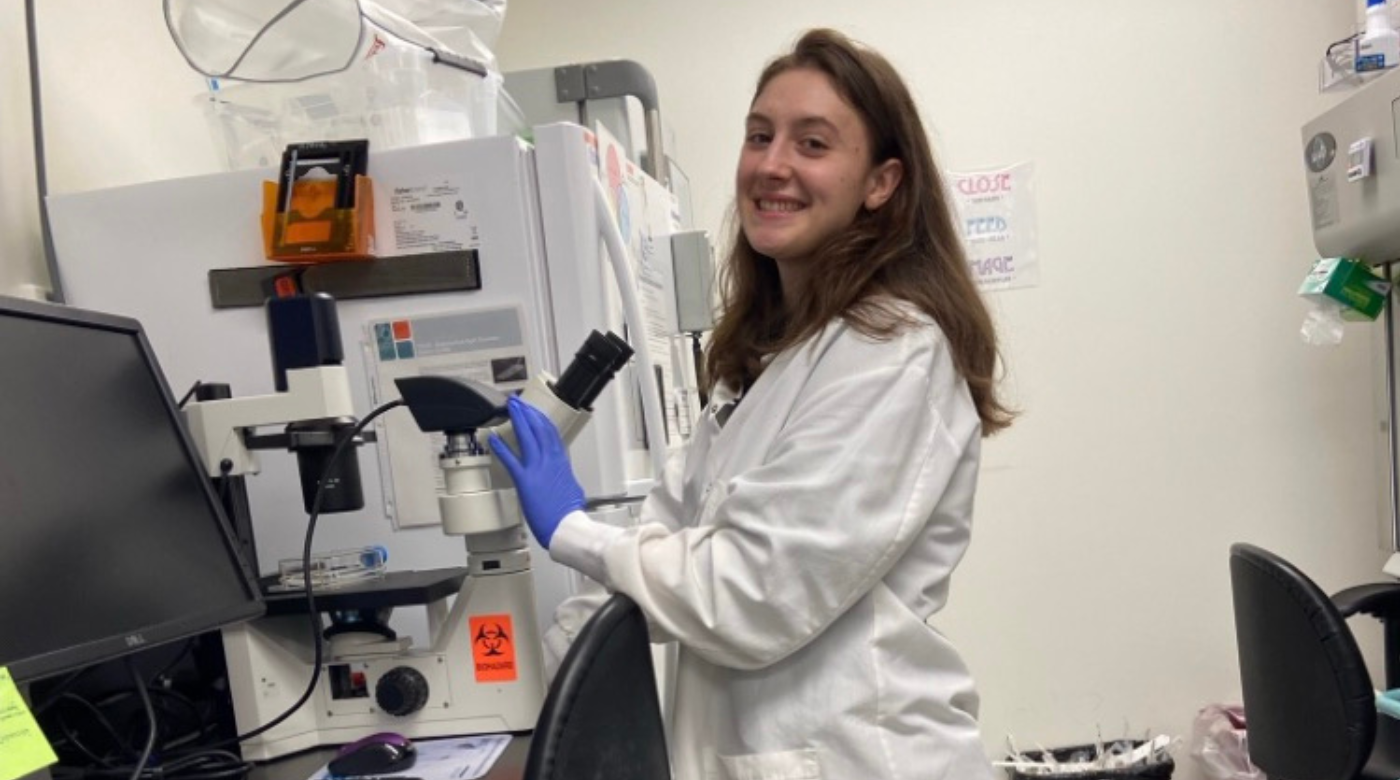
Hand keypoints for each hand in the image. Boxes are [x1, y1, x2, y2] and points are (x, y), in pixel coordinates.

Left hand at [488, 396, 584, 548]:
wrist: (566, 527)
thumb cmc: (569, 512)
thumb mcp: (572, 488)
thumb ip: (564, 477)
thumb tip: (562, 475)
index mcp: (561, 461)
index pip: (551, 432)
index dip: (541, 418)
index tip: (533, 410)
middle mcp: (550, 460)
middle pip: (539, 428)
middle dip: (527, 412)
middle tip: (518, 401)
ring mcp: (538, 468)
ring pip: (527, 436)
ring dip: (518, 419)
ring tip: (510, 408)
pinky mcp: (525, 480)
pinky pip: (510, 460)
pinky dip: (501, 447)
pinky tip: (493, 438)